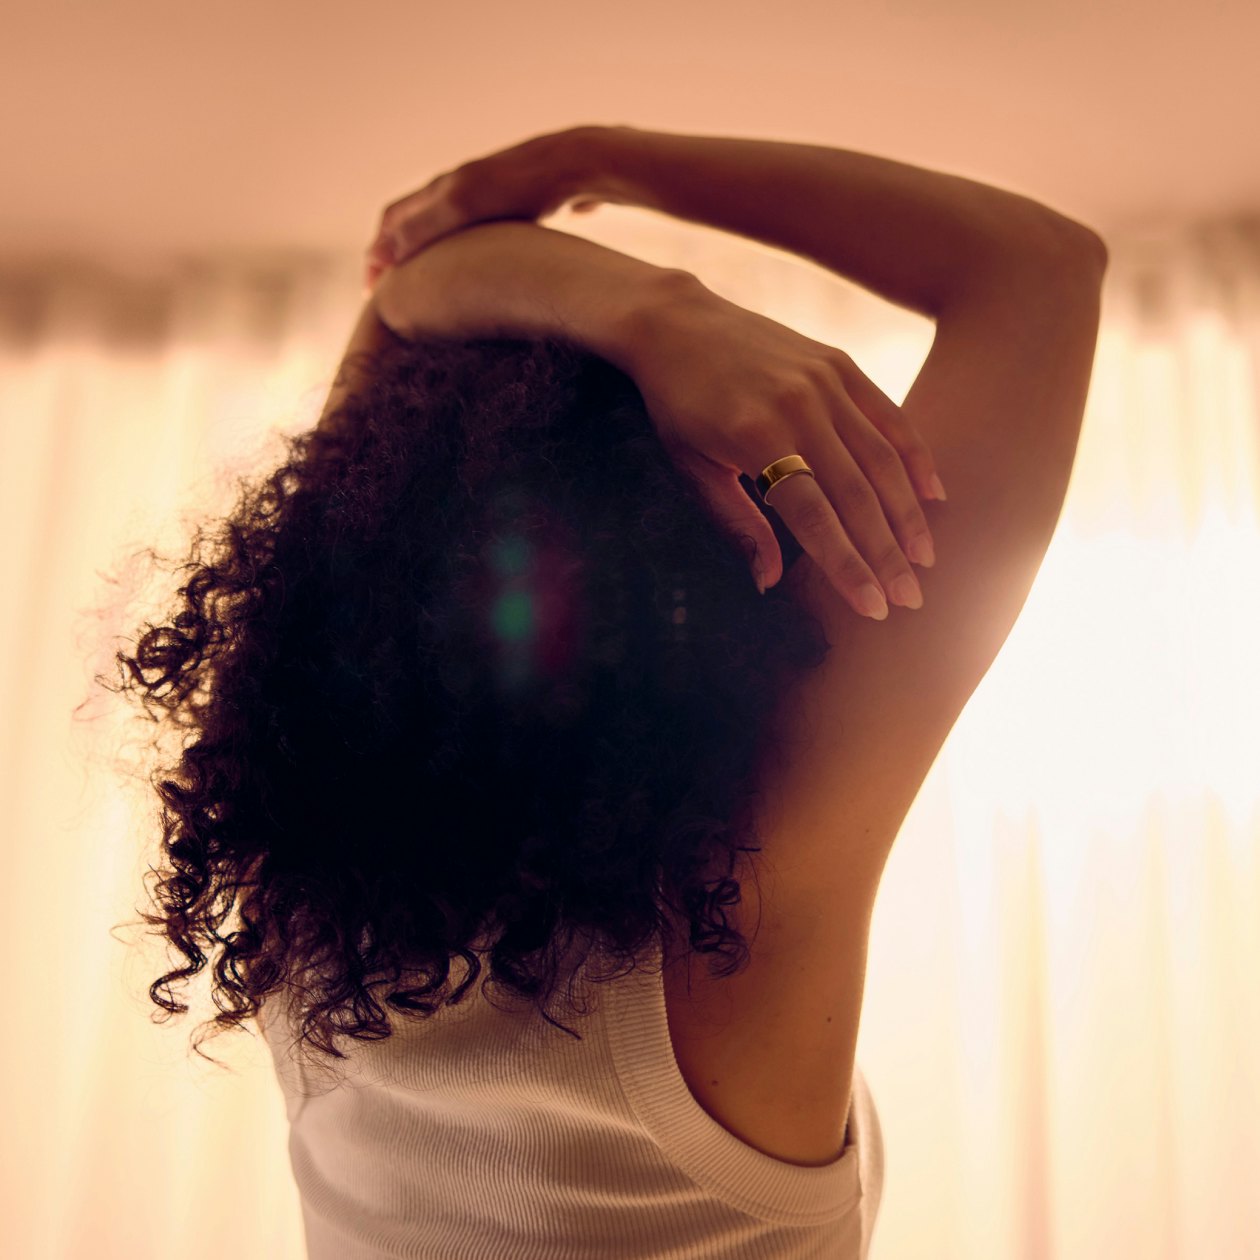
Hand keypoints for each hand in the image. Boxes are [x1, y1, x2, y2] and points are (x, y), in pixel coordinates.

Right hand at [364, 126, 600, 291]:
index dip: (377, 255)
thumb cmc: (521, 188)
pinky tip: (482, 270)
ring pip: (447, 227)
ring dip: (431, 254)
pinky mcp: (519, 208)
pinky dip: (466, 252)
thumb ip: (420, 228)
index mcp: (441, 189)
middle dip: (398, 255)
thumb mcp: (462, 207)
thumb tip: (378, 253)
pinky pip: (481, 232)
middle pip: (416, 222)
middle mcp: (459, 189)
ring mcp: (489, 197)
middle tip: (394, 293)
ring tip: (430, 286)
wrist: (576, 166)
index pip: (393, 221)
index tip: (370, 291)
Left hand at [629, 282, 943, 617]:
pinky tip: (933, 496)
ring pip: (881, 459)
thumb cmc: (678, 405)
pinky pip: (888, 416)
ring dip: (908, 514)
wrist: (677, 323)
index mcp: (756, 439)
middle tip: (910, 599)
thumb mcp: (693, 468)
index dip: (847, 566)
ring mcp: (825, 382)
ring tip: (924, 560)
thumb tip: (769, 583)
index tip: (874, 606)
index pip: (815, 518)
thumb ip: (737, 524)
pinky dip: (915, 457)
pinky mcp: (840, 364)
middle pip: (857, 495)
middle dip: (887, 553)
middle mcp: (799, 408)